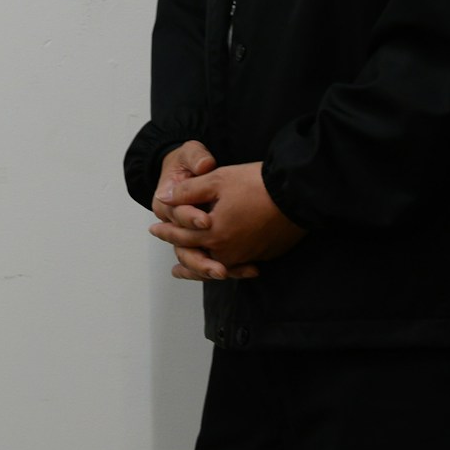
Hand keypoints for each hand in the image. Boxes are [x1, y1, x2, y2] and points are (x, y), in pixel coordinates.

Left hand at [151, 161, 304, 274]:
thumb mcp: (217, 179)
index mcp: (213, 232)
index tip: (153, 229)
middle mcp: (227, 251)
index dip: (166, 230)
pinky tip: (222, 268)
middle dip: (179, 250)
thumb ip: (188, 191)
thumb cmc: (255, 184)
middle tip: (168, 253)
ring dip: (198, 266)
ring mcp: (246, 256)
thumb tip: (164, 199)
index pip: (182, 234)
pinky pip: (236, 267)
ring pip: (215, 266)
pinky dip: (224, 268)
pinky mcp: (261, 255)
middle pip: (196, 255)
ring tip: (185, 270)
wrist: (296, 195)